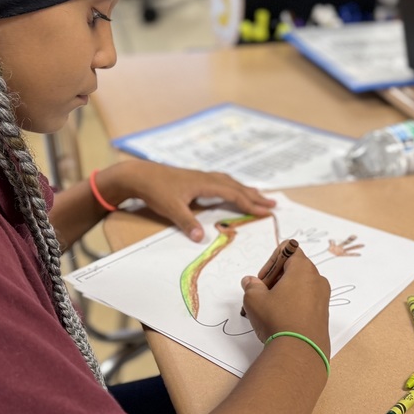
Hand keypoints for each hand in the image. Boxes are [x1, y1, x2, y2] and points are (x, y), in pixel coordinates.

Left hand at [97, 161, 275, 240]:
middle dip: (255, 195)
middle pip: (236, 186)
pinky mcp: (194, 178)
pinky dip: (232, 185)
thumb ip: (187, 223)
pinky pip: (221, 181)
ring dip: (245, 189)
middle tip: (273, 203)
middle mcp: (206, 178)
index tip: (267, 211)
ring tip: (258, 194)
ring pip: (229, 182)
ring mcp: (201, 176)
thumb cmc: (156, 190)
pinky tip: (230, 188)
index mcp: (204, 184)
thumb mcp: (172, 209)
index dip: (251, 203)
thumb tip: (202, 238)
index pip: (233, 194)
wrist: (140, 174)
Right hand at [239, 244, 331, 353]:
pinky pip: (307, 300)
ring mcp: (323, 297)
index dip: (272, 261)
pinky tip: (282, 319)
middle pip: (294, 268)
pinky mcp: (323, 313)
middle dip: (276, 278)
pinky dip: (294, 304)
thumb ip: (251, 286)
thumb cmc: (278, 319)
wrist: (299, 350)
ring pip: (300, 285)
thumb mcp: (254, 299)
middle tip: (263, 295)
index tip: (263, 280)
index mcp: (303, 268)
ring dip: (284, 292)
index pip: (289, 249)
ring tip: (271, 309)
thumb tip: (250, 282)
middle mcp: (317, 279)